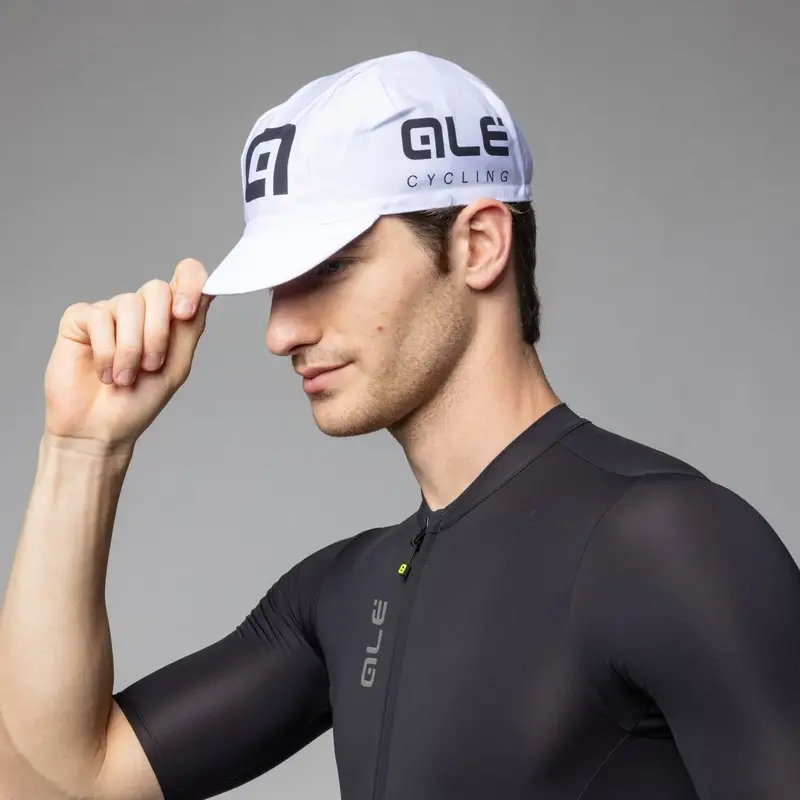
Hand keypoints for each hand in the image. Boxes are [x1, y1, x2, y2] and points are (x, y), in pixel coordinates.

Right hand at [43, 258, 212, 449]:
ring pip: (128, 305)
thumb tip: (210, 290)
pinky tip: (104, 372)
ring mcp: (109, 311)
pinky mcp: (80, 319)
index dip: (190, 283)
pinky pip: (99, 318)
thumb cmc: (139, 401)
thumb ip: (190, 328)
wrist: (100, 429)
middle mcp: (140, 309)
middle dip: (157, 333)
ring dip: (131, 350)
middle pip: (157, 290)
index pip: (186, 276)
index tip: (184, 312)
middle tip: (151, 366)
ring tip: (124, 378)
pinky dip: (106, 351)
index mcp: (168, 317)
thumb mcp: (176, 367)